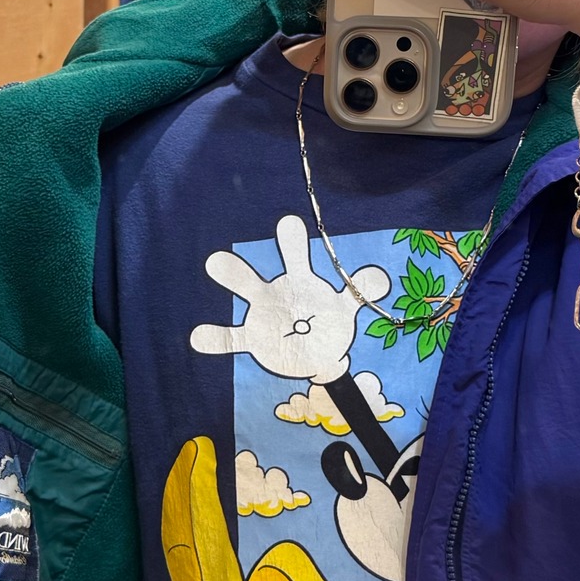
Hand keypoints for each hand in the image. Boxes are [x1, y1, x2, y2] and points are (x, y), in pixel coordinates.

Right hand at [191, 215, 389, 383]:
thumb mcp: (346, 309)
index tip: (287, 223)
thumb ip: (360, 291)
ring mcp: (263, 314)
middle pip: (258, 273)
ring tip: (214, 263)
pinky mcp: (253, 339)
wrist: (318, 357)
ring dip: (231, 278)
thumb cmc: (329, 325)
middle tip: (225, 251)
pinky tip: (198, 336)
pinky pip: (232, 339)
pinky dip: (216, 339)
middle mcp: (279, 292)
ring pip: (244, 292)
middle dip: (242, 265)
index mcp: (303, 282)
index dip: (293, 243)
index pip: (298, 258)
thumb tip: (381, 278)